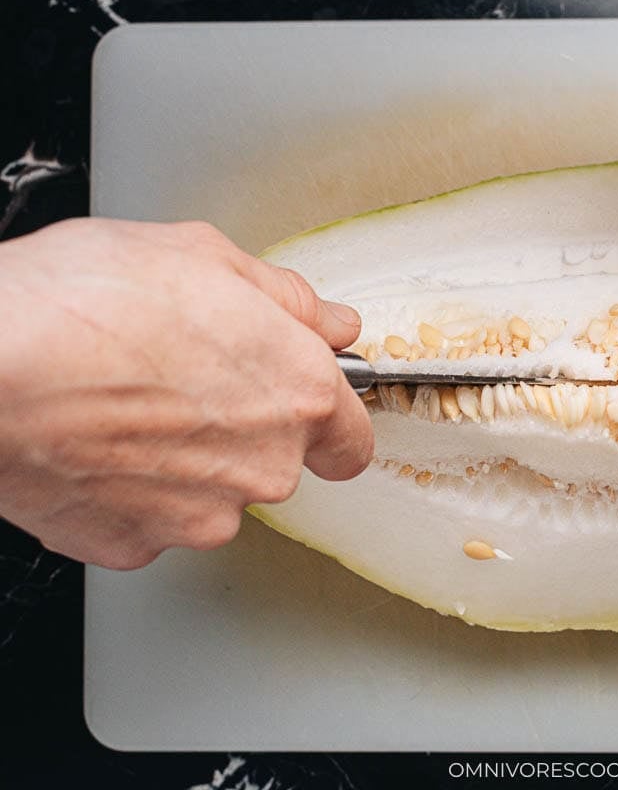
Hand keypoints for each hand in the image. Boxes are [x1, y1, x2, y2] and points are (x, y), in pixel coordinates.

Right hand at [0, 219, 373, 568]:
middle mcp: (264, 467)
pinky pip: (147, 519)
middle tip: (179, 381)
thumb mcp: (203, 257)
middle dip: (240, 430)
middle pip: (275, 463)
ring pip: (211, 494)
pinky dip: (128, 490)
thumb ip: (287, 299)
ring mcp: (200, 515)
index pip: (351, 439)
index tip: (304, 410)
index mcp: (299, 395)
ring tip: (122, 406)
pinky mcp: (134, 544)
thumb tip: (332, 323)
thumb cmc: (82, 304)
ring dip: (183, 462)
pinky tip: (93, 443)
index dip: (327, 421)